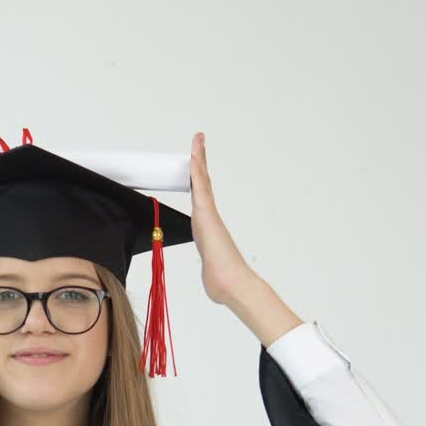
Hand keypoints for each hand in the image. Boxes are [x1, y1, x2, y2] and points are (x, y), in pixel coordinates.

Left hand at [189, 131, 257, 305]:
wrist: (232, 284)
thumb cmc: (222, 280)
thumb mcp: (210, 270)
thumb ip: (210, 268)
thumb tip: (214, 276)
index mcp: (206, 227)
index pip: (200, 197)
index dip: (198, 179)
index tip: (195, 163)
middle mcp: (208, 217)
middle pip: (202, 182)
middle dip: (199, 161)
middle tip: (198, 142)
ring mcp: (208, 215)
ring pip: (202, 181)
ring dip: (199, 159)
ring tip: (197, 141)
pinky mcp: (206, 216)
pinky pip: (200, 188)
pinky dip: (197, 172)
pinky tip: (193, 157)